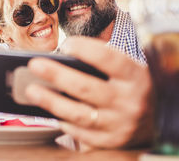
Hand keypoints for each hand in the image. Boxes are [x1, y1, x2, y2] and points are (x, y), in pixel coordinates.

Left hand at [25, 36, 153, 147]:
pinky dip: (62, 121)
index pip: (110, 60)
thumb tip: (60, 59)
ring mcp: (118, 125)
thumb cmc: (129, 87)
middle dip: (57, 75)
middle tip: (34, 65)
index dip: (87, 50)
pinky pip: (79, 132)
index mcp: (135, 77)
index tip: (66, 44)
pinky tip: (47, 110)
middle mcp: (129, 102)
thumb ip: (101, 65)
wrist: (155, 121)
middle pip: (87, 88)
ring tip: (31, 90)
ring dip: (51, 101)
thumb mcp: (126, 72)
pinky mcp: (108, 142)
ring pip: (79, 114)